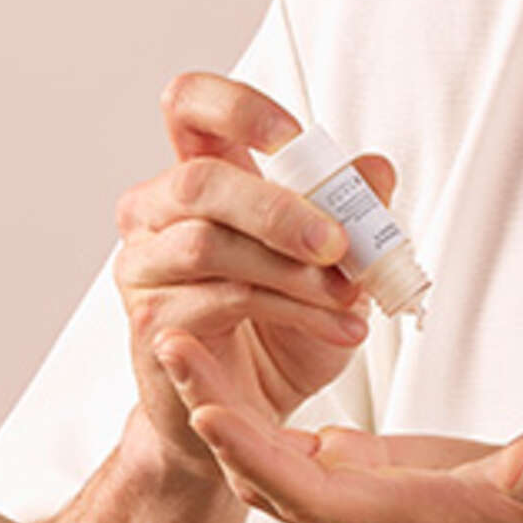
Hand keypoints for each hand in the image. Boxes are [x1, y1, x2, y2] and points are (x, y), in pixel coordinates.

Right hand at [114, 71, 395, 479]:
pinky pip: (221, 302)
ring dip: (293, 270)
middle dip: (277, 208)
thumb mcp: (331, 262)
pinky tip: (339, 325)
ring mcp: (145, 268)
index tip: (293, 137)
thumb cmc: (280, 326)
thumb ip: (349, 210)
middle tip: (337, 241)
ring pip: (209, 245)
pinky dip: (295, 311)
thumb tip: (376, 170)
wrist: (247, 415)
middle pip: (198, 181)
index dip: (236, 107)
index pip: (189, 106)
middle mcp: (157, 214)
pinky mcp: (152, 322)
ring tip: (350, 294)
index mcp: (198, 176)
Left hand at [159, 333, 522, 522]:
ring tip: (179, 336)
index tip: (204, 404)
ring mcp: (362, 507)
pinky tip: (229, 360)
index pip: (313, 494)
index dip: (256, 451)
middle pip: (267, 477)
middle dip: (214, 412)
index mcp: (415, 521)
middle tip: (164, 340)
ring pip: (269, 465)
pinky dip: (253, 410)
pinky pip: (290, 455)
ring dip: (222, 405)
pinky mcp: (365, 481)